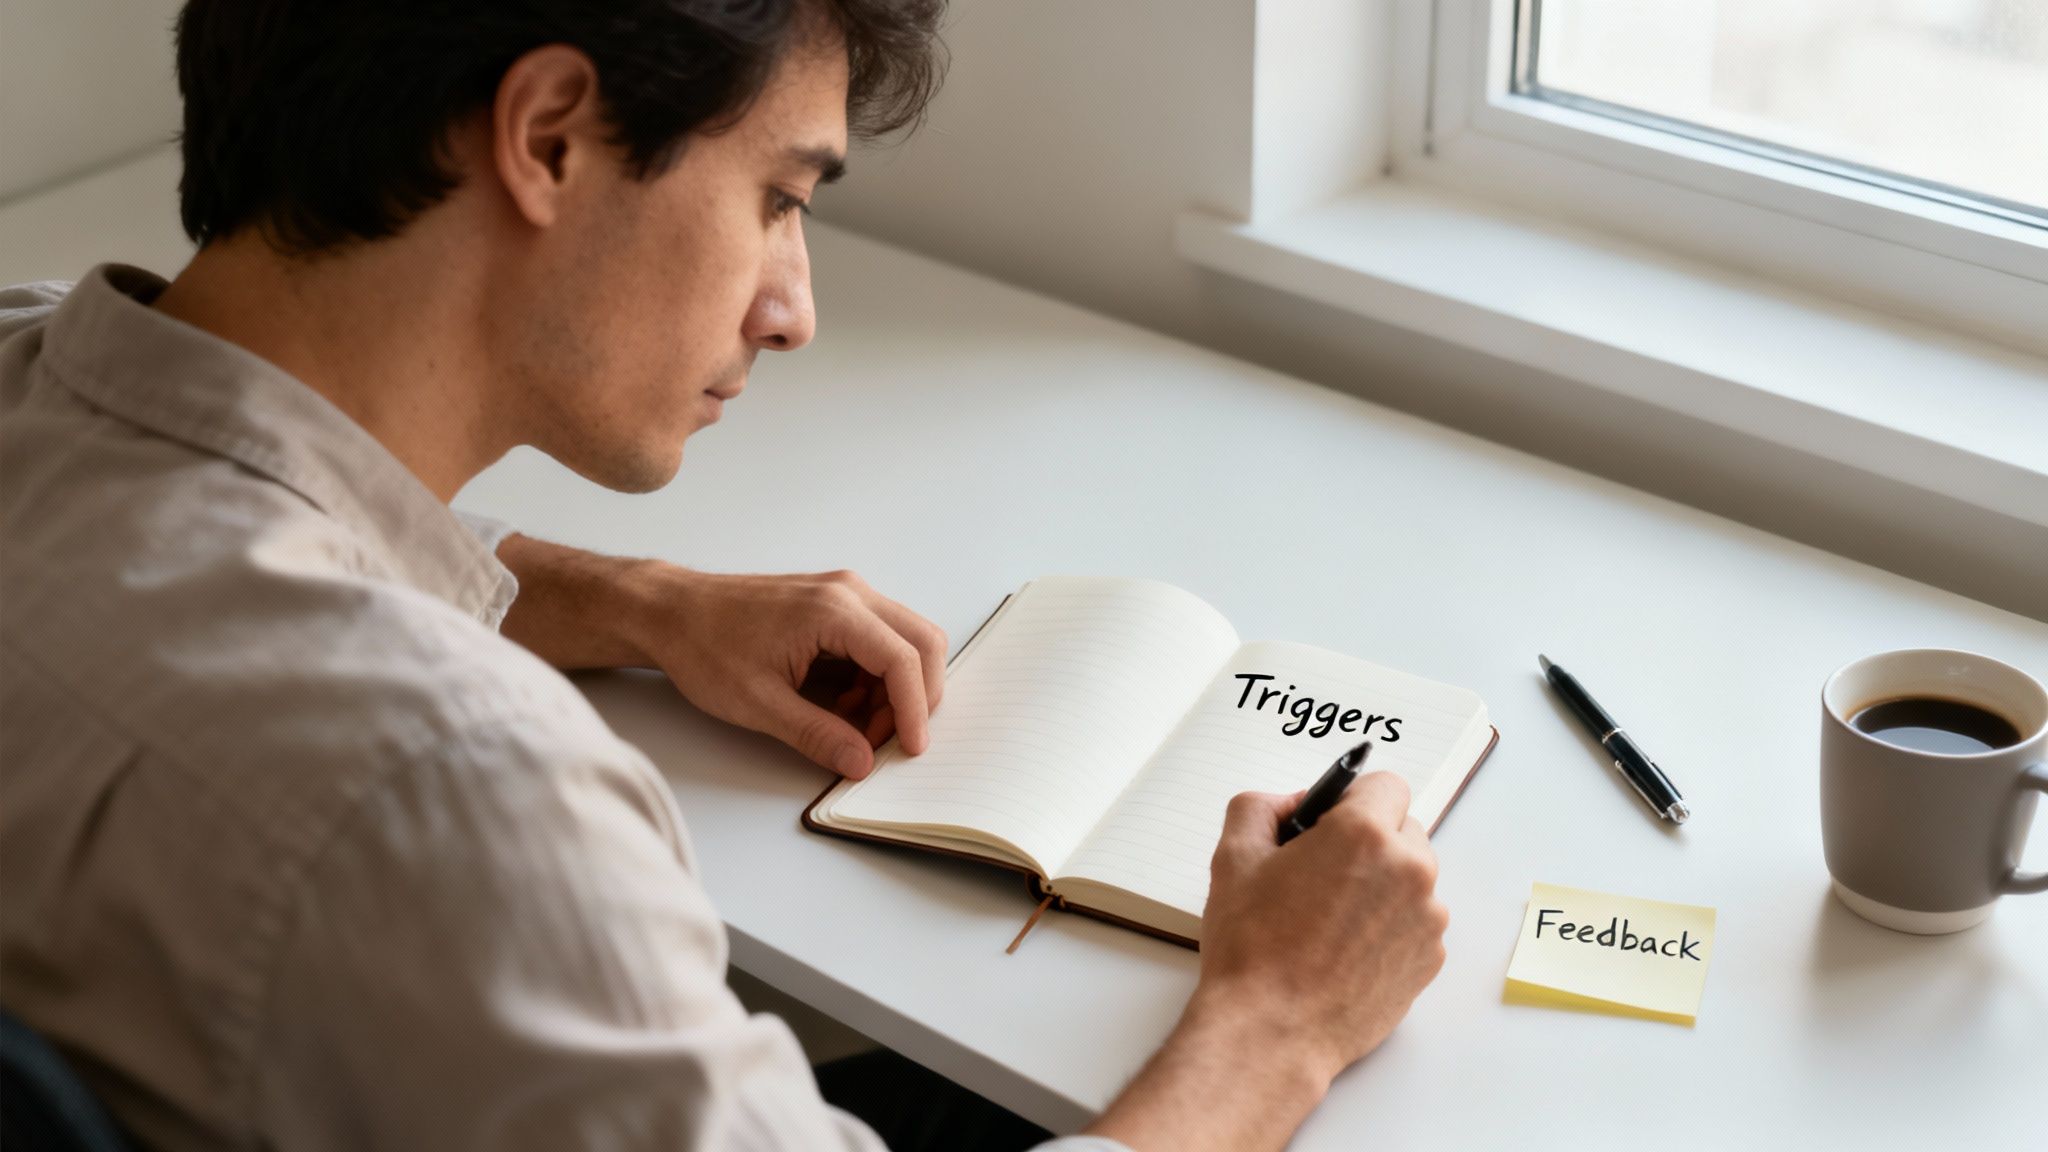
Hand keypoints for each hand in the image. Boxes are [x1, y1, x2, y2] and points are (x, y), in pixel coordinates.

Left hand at [623, 566, 947, 777]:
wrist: (671, 612)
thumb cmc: (704, 646)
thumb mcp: (759, 703)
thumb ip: (817, 734)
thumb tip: (861, 761)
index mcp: (833, 611)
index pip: (904, 659)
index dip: (914, 710)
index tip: (910, 749)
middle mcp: (849, 593)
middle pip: (923, 641)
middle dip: (916, 696)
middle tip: (888, 739)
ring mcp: (845, 594)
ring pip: (906, 641)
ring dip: (896, 689)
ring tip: (857, 726)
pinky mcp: (836, 604)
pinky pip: (881, 640)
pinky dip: (877, 677)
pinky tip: (844, 704)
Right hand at [1083, 773, 1447, 1151]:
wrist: (1271, 1031)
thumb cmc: (1251, 948)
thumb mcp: (1233, 857)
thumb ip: (1260, 807)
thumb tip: (1292, 803)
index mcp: (1365, 834)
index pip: (1386, 784)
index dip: (1353, 798)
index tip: (1331, 821)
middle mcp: (1409, 871)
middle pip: (1405, 829)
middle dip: (1370, 840)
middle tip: (1323, 872)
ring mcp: (1426, 919)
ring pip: (1412, 878)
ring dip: (1382, 884)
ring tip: (1331, 918)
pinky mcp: (1429, 959)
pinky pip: (1415, 922)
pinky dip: (1389, 926)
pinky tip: (1345, 950)